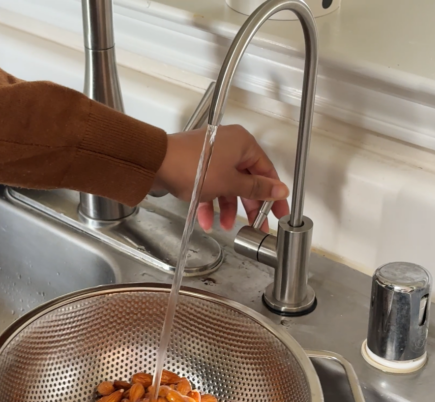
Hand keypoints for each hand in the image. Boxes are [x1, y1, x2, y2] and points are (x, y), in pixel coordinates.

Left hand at [154, 125, 290, 231]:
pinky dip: (210, 203)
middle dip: (249, 206)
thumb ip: (257, 189)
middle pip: (247, 180)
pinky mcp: (198, 165)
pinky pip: (211, 186)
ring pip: (228, 186)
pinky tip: (207, 220)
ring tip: (225, 225)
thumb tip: (279, 190)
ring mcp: (212, 156)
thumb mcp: (231, 183)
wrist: (155, 164)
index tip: (278, 212)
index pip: (267, 171)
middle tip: (256, 224)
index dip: (273, 195)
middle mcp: (229, 146)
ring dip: (227, 208)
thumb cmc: (191, 166)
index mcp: (243, 143)